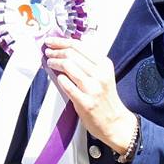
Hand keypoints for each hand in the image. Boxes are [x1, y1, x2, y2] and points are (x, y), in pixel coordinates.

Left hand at [44, 37, 137, 154]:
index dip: (61, 41)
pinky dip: (60, 79)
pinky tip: (58, 77)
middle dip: (56, 51)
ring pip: (68, 66)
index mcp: (104, 64)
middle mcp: (100, 74)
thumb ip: (87, 62)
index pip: (79, 46)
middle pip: (71, 54)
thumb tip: (64, 49)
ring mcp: (93, 88)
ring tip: (50, 62)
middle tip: (48, 52)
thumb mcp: (102, 74)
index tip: (51, 41)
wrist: (115, 122)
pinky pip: (67, 85)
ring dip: (55, 62)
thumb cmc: (105, 97)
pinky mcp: (85, 102)